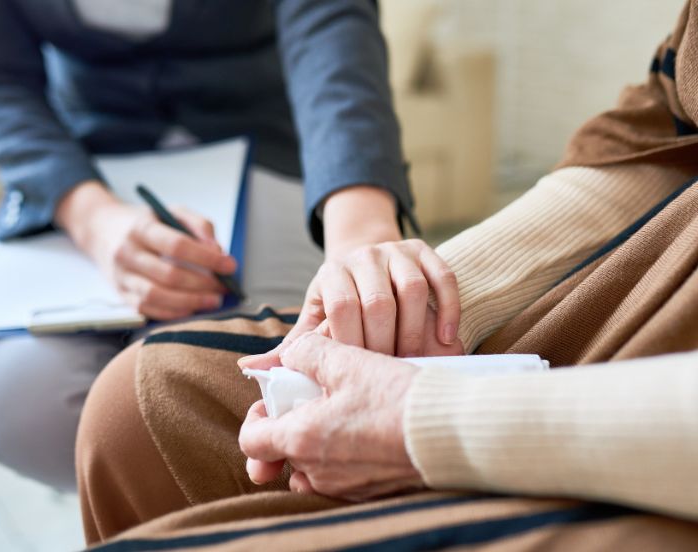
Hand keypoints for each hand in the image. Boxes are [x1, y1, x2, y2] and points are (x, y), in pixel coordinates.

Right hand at [56, 181, 236, 319]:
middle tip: (223, 287)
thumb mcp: (171, 211)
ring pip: (157, 296)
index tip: (230, 265)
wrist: (101, 230)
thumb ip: (198, 225)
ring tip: (212, 301)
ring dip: (190, 302)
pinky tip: (192, 308)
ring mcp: (121, 276)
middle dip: (202, 284)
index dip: (207, 258)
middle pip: (169, 274)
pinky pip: (147, 310)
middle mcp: (127, 253)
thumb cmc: (144, 222)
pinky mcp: (120, 294)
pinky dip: (173, 313)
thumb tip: (217, 250)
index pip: (177, 245)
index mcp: (141, 228)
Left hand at [239, 333, 424, 500]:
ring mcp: (346, 487)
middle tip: (318, 399)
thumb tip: (291, 354)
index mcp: (302, 439)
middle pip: (286, 453)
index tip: (278, 399)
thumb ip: (308, 352)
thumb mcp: (348, 361)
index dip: (257, 416)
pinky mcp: (372, 492)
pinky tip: (369, 430)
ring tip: (345, 412)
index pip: (252, 440)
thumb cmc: (397, 397)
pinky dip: (347, 456)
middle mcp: (319, 472)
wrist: (451, 432)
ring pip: (314, 467)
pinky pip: (344, 477)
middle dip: (295, 425)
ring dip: (321, 442)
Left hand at [240, 238, 461, 372]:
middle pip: (379, 301)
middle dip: (385, 343)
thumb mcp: (314, 320)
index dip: (351, 344)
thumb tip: (250, 369)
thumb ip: (290, 348)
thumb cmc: (340, 303)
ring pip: (413, 289)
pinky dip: (448, 308)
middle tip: (388, 376)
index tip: (357, 376)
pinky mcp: (425, 250)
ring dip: (416, 331)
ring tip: (414, 362)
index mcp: (332, 273)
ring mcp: (397, 251)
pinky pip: (443, 276)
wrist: (367, 260)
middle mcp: (364, 256)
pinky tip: (446, 339)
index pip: (342, 307)